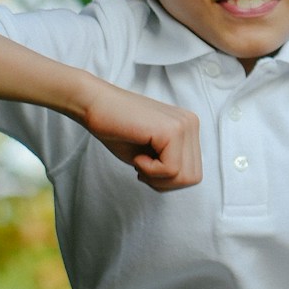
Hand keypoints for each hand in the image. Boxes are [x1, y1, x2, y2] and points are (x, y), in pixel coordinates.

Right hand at [78, 80, 200, 191]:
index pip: (193, 173)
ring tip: (139, 160)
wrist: (94, 105)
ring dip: (157, 178)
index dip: (167, 181)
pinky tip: (137, 156)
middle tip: (141, 167)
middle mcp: (191, 124)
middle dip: (164, 183)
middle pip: (192, 178)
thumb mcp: (152, 154)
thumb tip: (184, 181)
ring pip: (184, 177)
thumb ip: (172, 164)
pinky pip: (170, 169)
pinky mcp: (172, 130)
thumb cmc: (118, 130)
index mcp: (189, 128)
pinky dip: (150, 171)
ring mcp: (184, 125)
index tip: (146, 166)